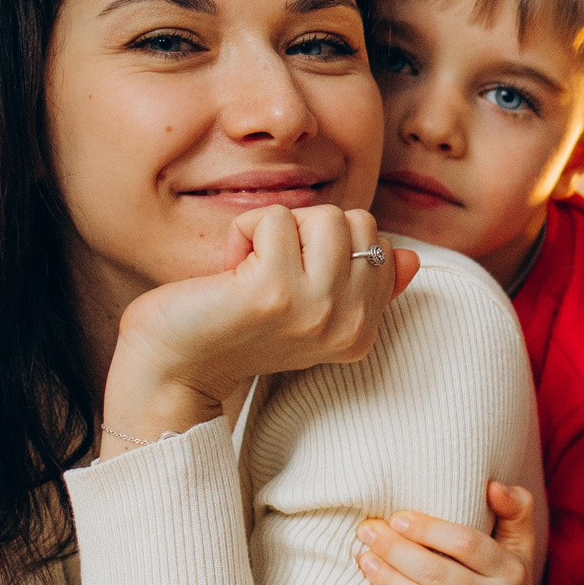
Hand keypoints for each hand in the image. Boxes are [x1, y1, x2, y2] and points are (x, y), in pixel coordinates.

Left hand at [105, 205, 419, 450]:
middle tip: (270, 270)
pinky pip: (276, 217)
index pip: (381, 246)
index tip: (293, 283)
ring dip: (278, 229)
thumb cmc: (233, 329)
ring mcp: (315, 309)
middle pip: (358, 222)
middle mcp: (347, 324)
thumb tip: (411, 259)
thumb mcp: (309, 308)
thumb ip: (364, 287)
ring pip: (325, 215)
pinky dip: (245, 232)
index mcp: (362, 332)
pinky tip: (229, 271)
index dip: (329, 246)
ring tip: (252, 268)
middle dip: (309, 231)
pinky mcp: (273, 290)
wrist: (172, 369)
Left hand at [356, 482, 549, 584]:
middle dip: (397, 550)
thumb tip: (493, 484)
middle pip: (439, 573)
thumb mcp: (521, 552)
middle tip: (365, 533)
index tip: (394, 518)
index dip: (428, 529)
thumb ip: (515, 512)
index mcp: (511, 570)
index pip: (467, 543)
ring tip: (365, 561)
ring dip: (391, 582)